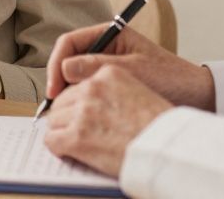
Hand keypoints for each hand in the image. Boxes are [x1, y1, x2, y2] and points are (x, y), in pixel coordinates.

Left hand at [43, 65, 171, 176]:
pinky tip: (66, 150)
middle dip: (66, 114)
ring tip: (74, 141)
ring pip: (54, 119)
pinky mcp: (77, 136)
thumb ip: (112, 87)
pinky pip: (52, 139)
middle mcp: (93, 88)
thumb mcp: (139, 89)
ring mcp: (83, 112)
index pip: (76, 79)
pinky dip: (56, 146)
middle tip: (75, 128)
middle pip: (62, 100)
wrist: (171, 148)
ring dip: (61, 130)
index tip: (75, 109)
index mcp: (109, 73)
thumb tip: (92, 99)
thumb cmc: (162, 124)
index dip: (75, 98)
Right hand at [46, 23, 214, 110]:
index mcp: (110, 33)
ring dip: (68, 92)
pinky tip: (80, 114)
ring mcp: (106, 66)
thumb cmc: (171, 78)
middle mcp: (104, 47)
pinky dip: (80, 100)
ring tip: (65, 112)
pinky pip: (87, 89)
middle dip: (59, 80)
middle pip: (68, 59)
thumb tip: (65, 69)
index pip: (69, 43)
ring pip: (75, 76)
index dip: (56, 64)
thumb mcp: (133, 70)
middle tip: (54, 104)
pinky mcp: (111, 84)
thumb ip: (98, 66)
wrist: (198, 96)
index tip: (54, 88)